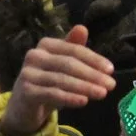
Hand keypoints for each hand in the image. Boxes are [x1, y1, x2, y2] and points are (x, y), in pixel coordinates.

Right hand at [0, 32, 117, 135]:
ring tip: (102, 94)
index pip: (73, 50)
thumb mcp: (62, 66)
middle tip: (111, 85)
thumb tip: (82, 28)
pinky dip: (69, 98)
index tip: (111, 70)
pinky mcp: (26, 91)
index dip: (93, 59)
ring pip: (61, 79)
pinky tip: (84, 101)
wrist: (23, 106)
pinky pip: (52, 93)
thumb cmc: (47, 82)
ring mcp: (28, 73)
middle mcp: (34, 55)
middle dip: (92, 74)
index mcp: (46, 45)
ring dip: (84, 87)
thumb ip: (74, 49)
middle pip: (68, 64)